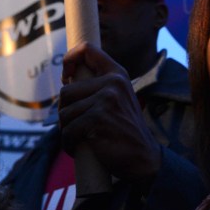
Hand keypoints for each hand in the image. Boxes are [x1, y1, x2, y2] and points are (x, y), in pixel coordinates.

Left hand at [58, 43, 161, 182]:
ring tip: (80, 138)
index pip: (87, 49)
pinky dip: (68, 143)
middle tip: (77, 126)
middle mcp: (113, 83)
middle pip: (66, 92)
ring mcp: (105, 100)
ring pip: (64, 113)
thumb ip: (100, 86)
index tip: (66, 76)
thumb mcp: (118, 99)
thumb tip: (66, 79)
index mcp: (117, 75)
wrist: (144, 159)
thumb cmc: (125, 131)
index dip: (69, 58)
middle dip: (66, 112)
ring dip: (67, 130)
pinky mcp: (97, 119)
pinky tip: (78, 148)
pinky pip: (68, 130)